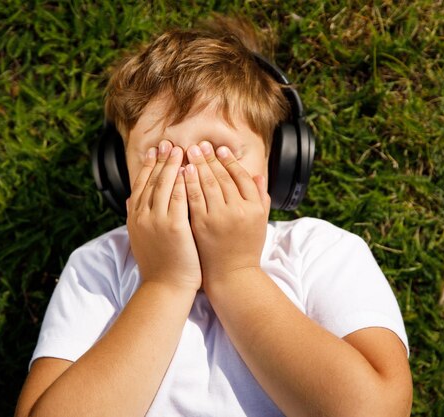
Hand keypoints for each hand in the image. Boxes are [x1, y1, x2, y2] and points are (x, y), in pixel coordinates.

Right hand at [126, 140, 201, 291]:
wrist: (165, 289)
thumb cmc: (158, 266)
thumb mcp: (141, 239)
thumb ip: (135, 217)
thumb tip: (129, 200)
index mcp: (135, 218)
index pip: (140, 185)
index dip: (148, 166)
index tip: (154, 151)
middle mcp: (142, 217)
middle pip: (152, 181)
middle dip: (161, 160)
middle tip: (168, 142)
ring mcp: (157, 221)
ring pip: (164, 185)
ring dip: (172, 165)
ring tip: (181, 150)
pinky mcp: (173, 227)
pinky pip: (179, 198)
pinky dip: (183, 182)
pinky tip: (189, 170)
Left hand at [183, 141, 269, 285]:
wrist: (232, 276)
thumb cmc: (245, 249)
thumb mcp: (259, 223)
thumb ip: (260, 198)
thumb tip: (258, 175)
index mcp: (255, 207)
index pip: (241, 176)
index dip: (229, 161)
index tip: (220, 150)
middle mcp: (239, 210)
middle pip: (222, 176)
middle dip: (210, 158)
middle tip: (200, 144)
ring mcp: (220, 217)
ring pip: (207, 184)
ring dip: (197, 165)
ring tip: (189, 152)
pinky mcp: (202, 225)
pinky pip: (193, 198)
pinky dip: (187, 182)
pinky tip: (182, 171)